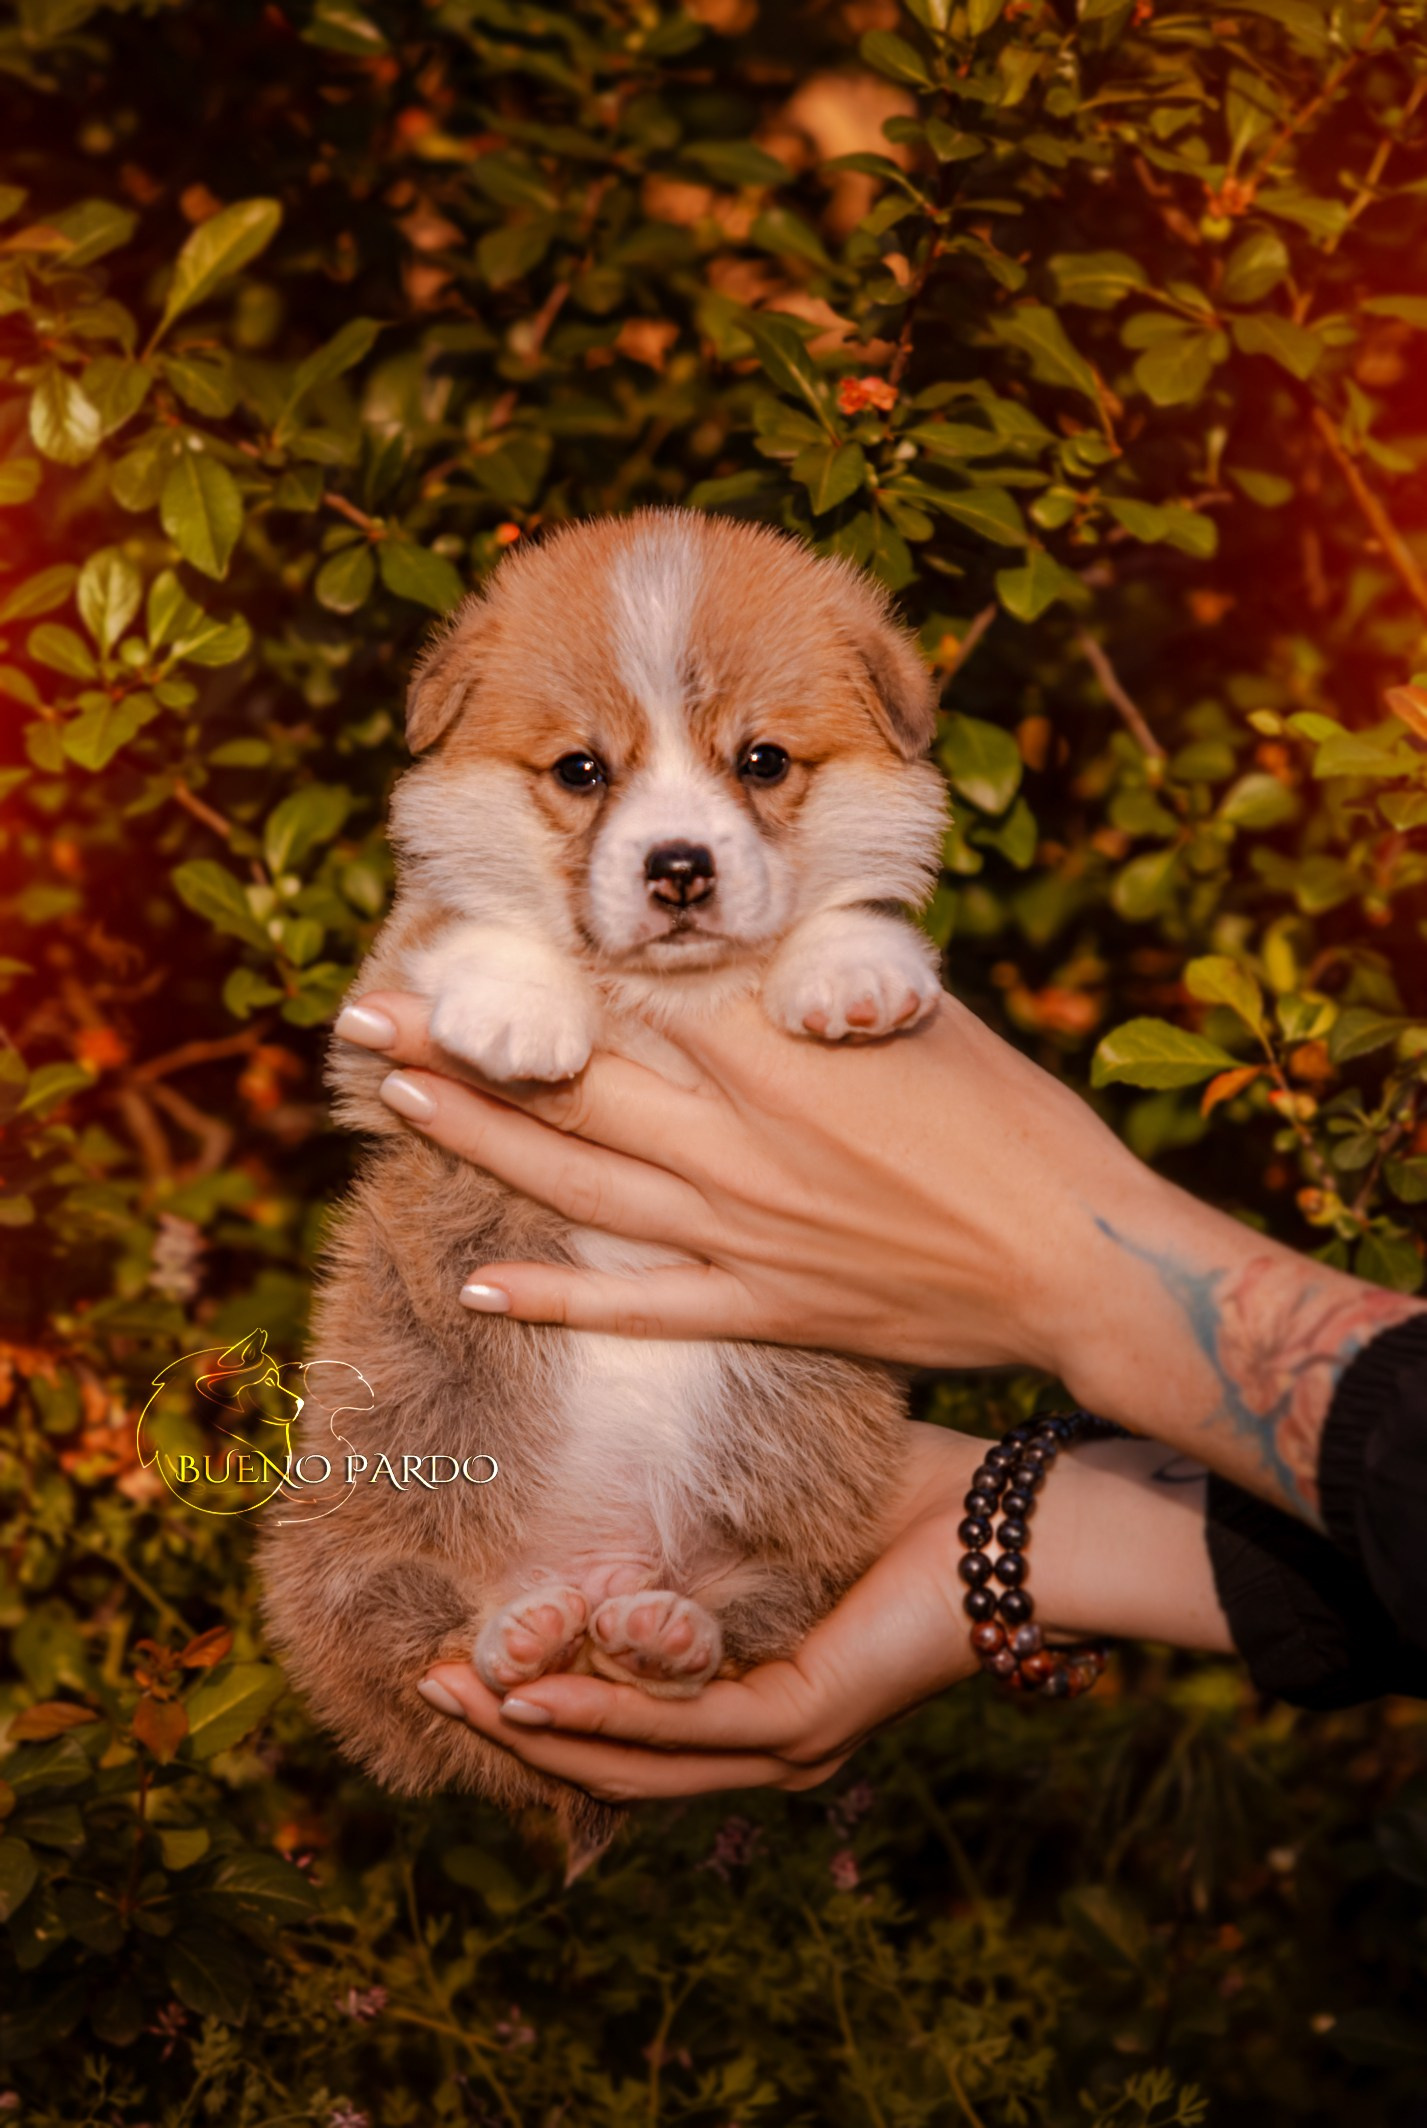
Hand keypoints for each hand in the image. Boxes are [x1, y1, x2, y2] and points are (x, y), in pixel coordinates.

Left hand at [338, 983, 1162, 1376]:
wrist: (1078, 1262)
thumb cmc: (1018, 1127)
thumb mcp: (921, 1019)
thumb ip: (818, 983)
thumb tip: (744, 950)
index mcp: (781, 1054)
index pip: (630, 1000)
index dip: (536, 970)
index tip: (465, 944)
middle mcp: (741, 1143)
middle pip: (570, 1081)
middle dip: (459, 1043)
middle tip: (366, 1016)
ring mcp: (744, 1234)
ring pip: (578, 1183)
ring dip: (476, 1142)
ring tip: (393, 1103)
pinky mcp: (762, 1308)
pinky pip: (638, 1305)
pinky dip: (555, 1299)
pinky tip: (478, 1286)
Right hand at [413, 1425, 1230, 1801]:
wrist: (1024, 1519)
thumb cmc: (917, 1496)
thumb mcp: (783, 1496)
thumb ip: (710, 1494)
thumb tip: (632, 1426)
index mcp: (762, 1691)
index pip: (631, 1714)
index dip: (540, 1693)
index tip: (460, 1648)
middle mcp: (769, 1741)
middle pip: (610, 1755)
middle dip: (510, 1721)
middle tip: (424, 1677)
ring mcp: (786, 1741)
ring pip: (632, 1755)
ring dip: (533, 1728)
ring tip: (450, 1687)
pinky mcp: (803, 1718)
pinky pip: (683, 1727)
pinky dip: (600, 1714)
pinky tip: (533, 1695)